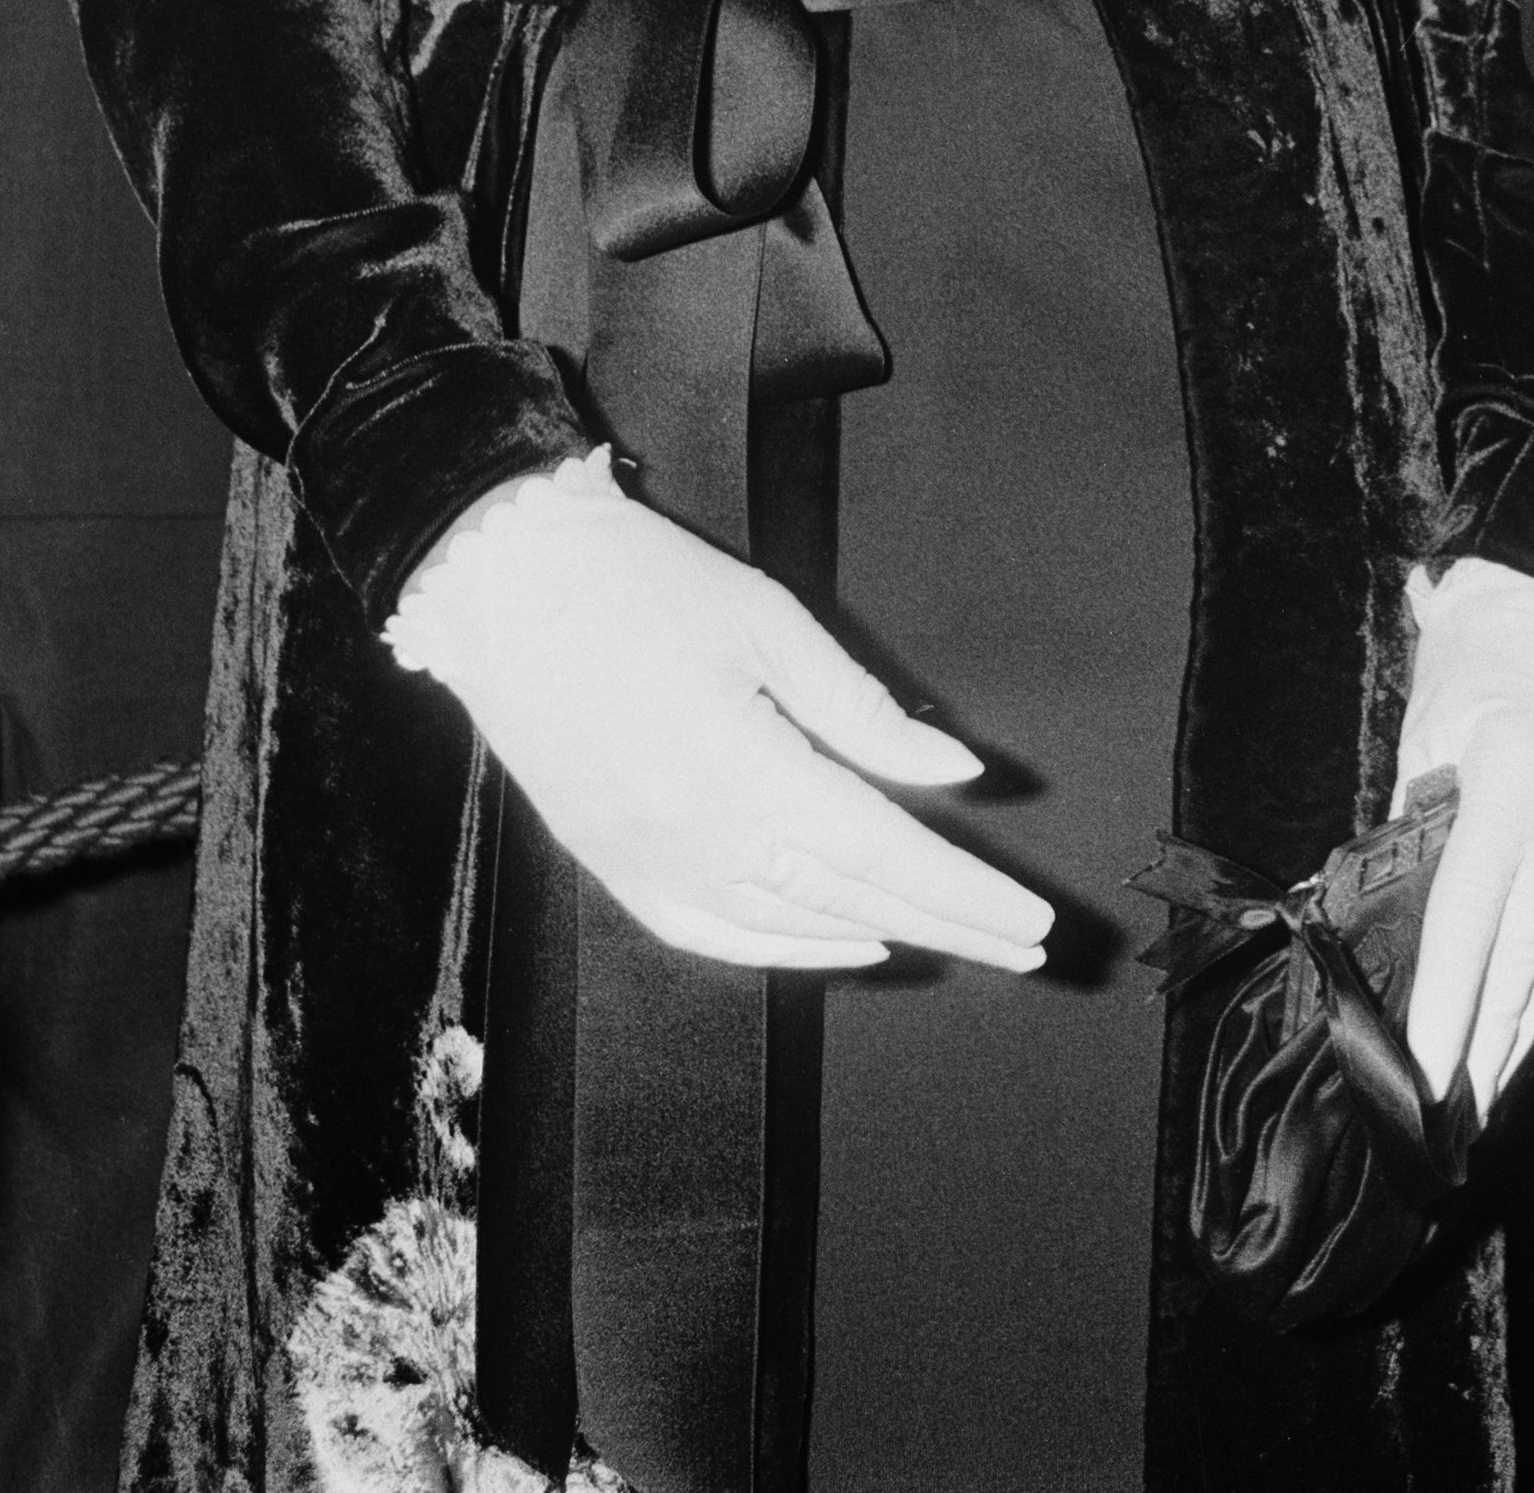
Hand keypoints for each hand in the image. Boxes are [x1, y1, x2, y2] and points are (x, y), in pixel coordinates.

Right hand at [389, 456, 1052, 975]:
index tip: (1029, 924)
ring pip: (787, 925)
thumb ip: (864, 710)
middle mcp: (692, 835)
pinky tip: (845, 944)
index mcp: (739, 768)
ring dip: (881, 936)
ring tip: (957, 941)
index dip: (962, 893)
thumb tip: (957, 772)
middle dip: (947, 926)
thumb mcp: (770, 622)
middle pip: (847, 901)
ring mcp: (644, 862)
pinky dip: (786, 950)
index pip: (880, 853)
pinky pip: (712, 936)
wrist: (505, 585)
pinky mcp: (613, 866)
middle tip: (1024, 949)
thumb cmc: (642, 583)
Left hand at [1390, 561, 1533, 1115]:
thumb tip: (1397, 906)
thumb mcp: (1428, 727)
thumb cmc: (1488, 642)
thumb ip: (1415, 822)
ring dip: (1530, 1020)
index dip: (1445, 1012)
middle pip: (1527, 957)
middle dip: (1487, 1041)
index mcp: (1514, 789)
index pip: (1470, 928)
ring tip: (1493, 1080)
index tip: (1423, 1076)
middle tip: (1452, 1108)